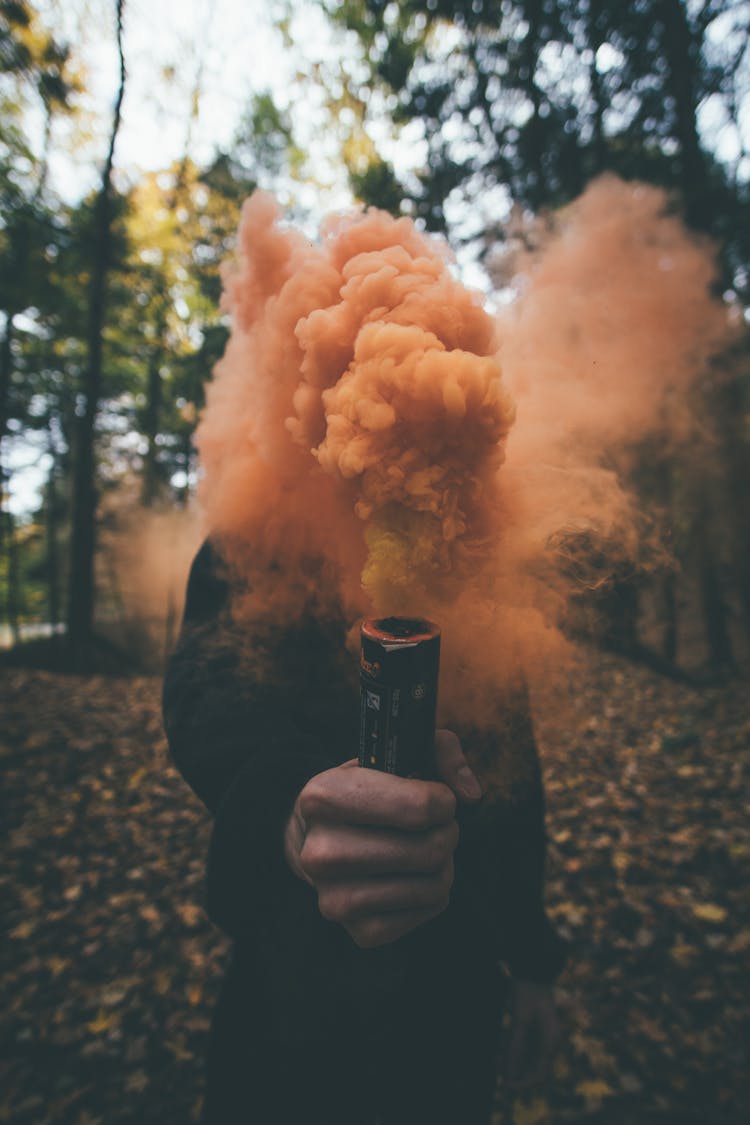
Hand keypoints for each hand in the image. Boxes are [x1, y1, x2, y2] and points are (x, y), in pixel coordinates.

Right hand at [284, 730, 481, 947]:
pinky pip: (429, 910)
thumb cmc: (368, 790)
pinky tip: (414, 876)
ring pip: (434, 883)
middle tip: (432, 825)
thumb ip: (441, 750)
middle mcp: (320, 852)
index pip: (418, 808)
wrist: (320, 840)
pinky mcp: (359, 932)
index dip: (443, 801)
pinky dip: (434, 892)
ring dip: (443, 863)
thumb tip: (470, 795)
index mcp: (322, 796)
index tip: (435, 797)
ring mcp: (335, 899)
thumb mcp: (395, 752)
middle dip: (445, 832)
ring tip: (424, 848)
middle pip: (430, 850)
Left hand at [503, 979, 559, 1088]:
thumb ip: (515, 1046)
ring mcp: (545, 1039)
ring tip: (496, 1056)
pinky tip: (500, 1044)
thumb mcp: (519, 1018)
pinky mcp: (537, 1033)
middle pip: (534, 1071)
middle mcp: (550, 1044)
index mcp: (551, 1043)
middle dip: (515, 1074)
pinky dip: (513, 1050)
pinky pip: (525, 1050)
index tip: (504, 1085)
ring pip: (528, 1061)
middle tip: (497, 1070)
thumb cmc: (527, 993)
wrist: (533, 971)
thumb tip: (508, 1074)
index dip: (521, 1084)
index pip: (538, 1076)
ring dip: (512, 1062)